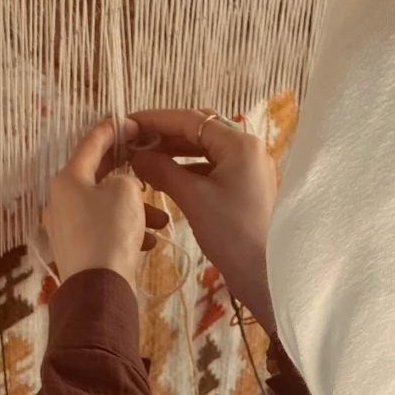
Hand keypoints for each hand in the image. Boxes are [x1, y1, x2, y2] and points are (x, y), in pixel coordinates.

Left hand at [42, 118, 166, 285]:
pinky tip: (149, 241)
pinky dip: (127, 231)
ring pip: (106, 207)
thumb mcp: (126, 192)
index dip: (113, 129)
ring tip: (162, 220)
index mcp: (68, 179)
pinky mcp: (78, 251)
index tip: (132, 123)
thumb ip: (125, 178)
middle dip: (130, 177)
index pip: (91, 143)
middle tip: (150, 169)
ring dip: (136, 210)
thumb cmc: (110, 232)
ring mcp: (66, 228)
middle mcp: (61, 201)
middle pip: (98, 177)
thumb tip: (121, 187)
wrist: (99, 289)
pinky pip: (105, 230)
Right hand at [127, 108, 278, 336]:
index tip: (129, 123)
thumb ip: (162, 171)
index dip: (157, 120)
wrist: (265, 274)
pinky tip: (166, 177)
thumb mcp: (193, 198)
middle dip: (166, 135)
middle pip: (200, 131)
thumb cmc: (232, 234)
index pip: (192, 120)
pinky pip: (212, 168)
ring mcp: (249, 168)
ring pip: (205, 150)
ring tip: (145, 159)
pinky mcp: (246, 187)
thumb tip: (136, 156)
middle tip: (134, 141)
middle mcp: (248, 149)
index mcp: (240, 144)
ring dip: (176, 152)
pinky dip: (188, 169)